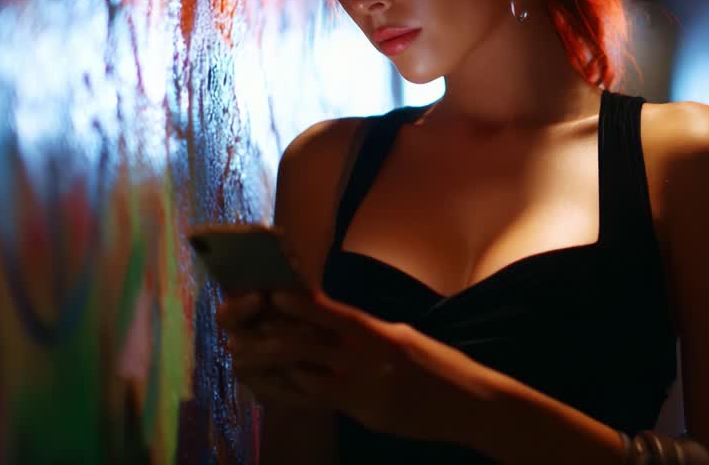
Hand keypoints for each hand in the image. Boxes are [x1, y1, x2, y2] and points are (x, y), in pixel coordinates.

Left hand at [227, 288, 496, 443]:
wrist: (470, 402)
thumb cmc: (438, 367)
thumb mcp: (404, 338)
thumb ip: (368, 333)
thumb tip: (332, 323)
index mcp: (380, 332)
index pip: (331, 312)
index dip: (296, 303)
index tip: (268, 294)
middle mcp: (369, 357)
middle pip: (307, 343)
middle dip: (268, 338)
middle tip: (238, 336)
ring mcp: (366, 388)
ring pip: (305, 376)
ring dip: (270, 369)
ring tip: (242, 363)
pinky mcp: (366, 414)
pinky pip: (319, 403)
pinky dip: (291, 393)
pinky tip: (271, 390)